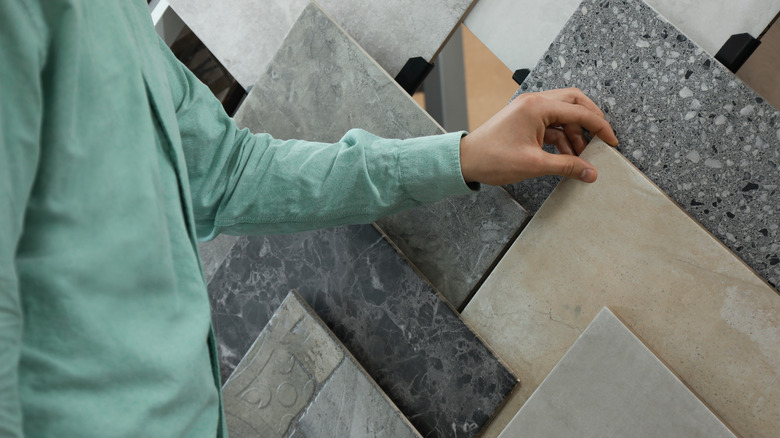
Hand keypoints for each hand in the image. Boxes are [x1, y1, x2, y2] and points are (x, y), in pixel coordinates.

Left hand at [459, 88, 617, 184]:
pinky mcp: (525, 119)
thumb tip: (591, 172)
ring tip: (581, 156)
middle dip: (591, 121)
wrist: (465, 161)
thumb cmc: (493, 159)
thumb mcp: (534, 165)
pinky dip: (562, 137)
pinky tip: (567, 155)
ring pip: (563, 113)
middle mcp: (534, 102)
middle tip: (603, 139)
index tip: (612, 141)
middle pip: (574, 102)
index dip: (600, 127)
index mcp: (537, 107)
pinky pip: (551, 123)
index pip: (579, 111)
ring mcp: (529, 109)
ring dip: (575, 133)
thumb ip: (566, 166)